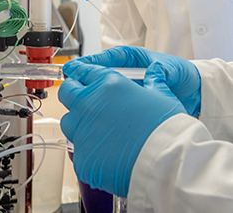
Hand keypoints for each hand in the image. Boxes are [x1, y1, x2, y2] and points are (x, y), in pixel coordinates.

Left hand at [59, 62, 184, 196]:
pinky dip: (88, 148)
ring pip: (68, 120)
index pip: (83, 71)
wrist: (163, 160)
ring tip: (98, 130)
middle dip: (73, 93)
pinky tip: (105, 151)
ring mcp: (82, 130)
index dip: (80, 72)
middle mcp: (89, 103)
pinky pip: (77, 148)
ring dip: (78, 121)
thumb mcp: (162, 94)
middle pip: (67, 91)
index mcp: (108, 83)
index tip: (78, 75)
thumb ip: (152, 82)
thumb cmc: (165, 128)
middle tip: (85, 101)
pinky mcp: (81, 155)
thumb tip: (153, 76)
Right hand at [72, 46, 200, 114]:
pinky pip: (113, 104)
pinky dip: (103, 109)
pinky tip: (93, 117)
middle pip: (101, 75)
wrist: (195, 93)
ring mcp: (127, 88)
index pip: (109, 58)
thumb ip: (163, 71)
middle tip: (69, 86)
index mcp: (134, 59)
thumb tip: (156, 70)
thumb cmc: (182, 75)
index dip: (92, 63)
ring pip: (104, 91)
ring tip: (76, 102)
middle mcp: (128, 72)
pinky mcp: (129, 103)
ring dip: (92, 95)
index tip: (76, 68)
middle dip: (85, 80)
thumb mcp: (172, 70)